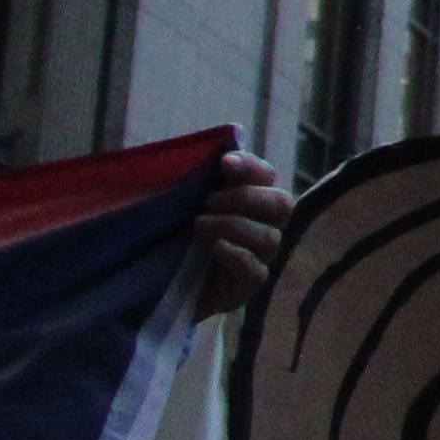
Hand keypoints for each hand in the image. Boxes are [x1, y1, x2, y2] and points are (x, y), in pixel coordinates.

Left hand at [183, 150, 290, 322]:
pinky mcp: (246, 288)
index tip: (224, 162)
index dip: (250, 166)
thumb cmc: (171, 239)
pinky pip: (257, 272)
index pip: (266, 176)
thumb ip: (195, 180)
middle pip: (282, 204)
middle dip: (247, 198)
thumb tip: (211, 150)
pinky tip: (216, 249)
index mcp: (249, 201)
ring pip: (270, 237)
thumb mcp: (178, 206)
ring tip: (200, 224)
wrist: (157, 289)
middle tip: (210, 200)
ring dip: (235, 226)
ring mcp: (258, 259)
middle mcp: (262, 227)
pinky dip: (238, 256)